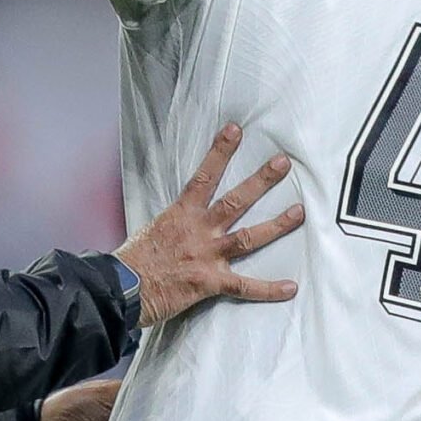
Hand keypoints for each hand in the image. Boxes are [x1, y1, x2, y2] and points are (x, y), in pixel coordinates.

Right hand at [117, 126, 301, 328]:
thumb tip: (179, 224)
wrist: (121, 290)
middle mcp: (198, 231)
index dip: (219, 152)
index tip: (235, 130)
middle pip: (235, 201)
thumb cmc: (131, 263)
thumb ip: (172, 225)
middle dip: (261, 181)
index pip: (203, 177)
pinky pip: (244, 286)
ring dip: (277, 225)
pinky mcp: (209, 283)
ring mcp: (206, 256)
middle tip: (283, 163)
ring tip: (299, 213)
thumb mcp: (149, 232)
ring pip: (248, 238)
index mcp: (180, 215)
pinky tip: (291, 287)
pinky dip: (268, 289)